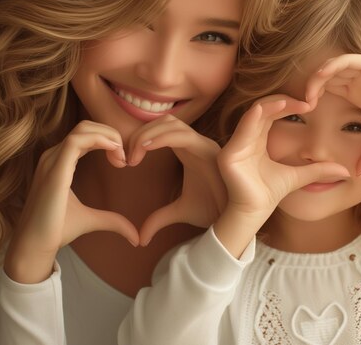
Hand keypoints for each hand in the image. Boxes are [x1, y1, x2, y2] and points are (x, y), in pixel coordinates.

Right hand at [4, 120, 138, 283]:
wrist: (35, 246)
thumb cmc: (56, 230)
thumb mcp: (92, 220)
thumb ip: (114, 221)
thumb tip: (136, 237)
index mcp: (59, 162)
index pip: (86, 134)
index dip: (108, 140)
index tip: (123, 161)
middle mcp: (53, 157)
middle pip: (86, 126)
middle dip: (111, 135)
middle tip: (125, 158)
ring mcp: (52, 162)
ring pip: (83, 129)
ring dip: (109, 137)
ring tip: (122, 157)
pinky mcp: (54, 171)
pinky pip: (76, 141)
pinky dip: (99, 140)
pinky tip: (115, 152)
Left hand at [127, 115, 225, 245]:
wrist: (234, 219)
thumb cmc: (212, 210)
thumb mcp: (179, 212)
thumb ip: (158, 219)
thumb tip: (140, 238)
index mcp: (188, 151)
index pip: (162, 130)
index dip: (140, 138)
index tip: (126, 161)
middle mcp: (196, 143)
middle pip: (165, 121)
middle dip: (141, 133)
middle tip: (127, 157)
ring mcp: (204, 144)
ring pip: (172, 123)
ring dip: (148, 134)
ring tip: (134, 155)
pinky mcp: (209, 150)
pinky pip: (182, 135)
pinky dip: (160, 137)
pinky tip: (144, 150)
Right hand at [216, 96, 349, 237]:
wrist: (254, 214)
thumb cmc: (270, 194)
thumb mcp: (299, 176)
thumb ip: (317, 170)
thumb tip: (345, 171)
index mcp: (257, 140)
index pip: (271, 114)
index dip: (288, 106)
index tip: (310, 105)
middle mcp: (245, 139)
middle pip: (263, 109)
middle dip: (283, 101)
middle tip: (306, 101)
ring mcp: (235, 145)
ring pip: (253, 114)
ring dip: (272, 105)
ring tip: (291, 102)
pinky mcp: (229, 154)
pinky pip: (243, 128)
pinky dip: (256, 116)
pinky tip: (271, 110)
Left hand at [305, 54, 360, 175]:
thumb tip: (358, 175)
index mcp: (353, 91)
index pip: (327, 86)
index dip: (315, 94)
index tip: (308, 108)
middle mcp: (356, 78)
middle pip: (327, 75)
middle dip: (314, 84)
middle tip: (306, 100)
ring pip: (335, 65)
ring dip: (321, 74)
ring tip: (311, 89)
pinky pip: (350, 60)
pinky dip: (335, 64)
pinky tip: (324, 74)